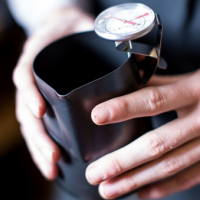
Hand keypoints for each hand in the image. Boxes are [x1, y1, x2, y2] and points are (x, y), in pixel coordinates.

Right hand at [13, 6, 93, 179]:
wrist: (66, 26)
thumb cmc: (75, 29)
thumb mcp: (86, 27)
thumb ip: (104, 39)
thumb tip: (138, 58)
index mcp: (39, 57)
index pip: (26, 75)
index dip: (29, 94)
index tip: (41, 112)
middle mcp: (34, 77)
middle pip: (26, 109)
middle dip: (38, 135)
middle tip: (53, 158)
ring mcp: (38, 91)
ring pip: (30, 122)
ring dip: (39, 146)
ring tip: (51, 168)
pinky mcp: (46, 99)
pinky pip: (40, 122)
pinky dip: (44, 141)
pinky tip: (53, 159)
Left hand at [86, 69, 199, 198]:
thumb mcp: (189, 78)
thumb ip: (158, 83)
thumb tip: (127, 85)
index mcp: (194, 90)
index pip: (153, 100)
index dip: (125, 108)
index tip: (98, 116)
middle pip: (157, 144)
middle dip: (122, 162)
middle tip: (95, 173)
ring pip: (170, 165)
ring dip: (137, 180)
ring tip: (109, 189)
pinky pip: (190, 177)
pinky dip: (165, 186)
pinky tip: (142, 192)